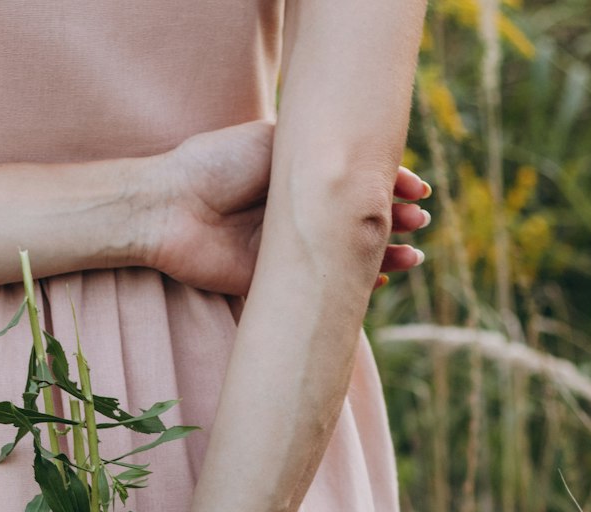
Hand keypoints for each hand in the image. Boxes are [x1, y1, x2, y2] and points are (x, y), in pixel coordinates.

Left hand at [142, 123, 430, 299]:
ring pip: (344, 255)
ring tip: (413, 256)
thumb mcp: (276, 144)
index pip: (354, 181)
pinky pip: (319, 287)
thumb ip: (318, 156)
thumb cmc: (217, 165)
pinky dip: (351, 286)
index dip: (389, 184)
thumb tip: (367, 167)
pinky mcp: (273, 283)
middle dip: (392, 220)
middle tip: (418, 221)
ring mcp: (286, 250)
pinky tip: (379, 282)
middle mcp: (296, 213)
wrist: (171, 206)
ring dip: (382, 255)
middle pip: (356, 219)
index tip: (417, 188)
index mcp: (298, 176)